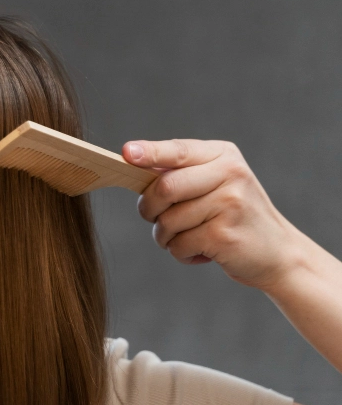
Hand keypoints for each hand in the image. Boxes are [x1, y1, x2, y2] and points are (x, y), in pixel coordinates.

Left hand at [122, 139, 303, 289]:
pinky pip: (178, 245)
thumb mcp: (216, 184)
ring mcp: (230, 203)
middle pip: (164, 188)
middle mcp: (230, 173)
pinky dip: (181, 254)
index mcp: (223, 155)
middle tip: (155, 219)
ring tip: (190, 237)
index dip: (149, 153)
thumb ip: (181, 173)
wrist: (277, 252)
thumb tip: (132, 161)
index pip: (178, 150)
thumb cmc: (232, 216)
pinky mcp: (224, 234)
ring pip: (167, 221)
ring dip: (166, 237)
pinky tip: (203, 251)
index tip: (126, 153)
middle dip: (148, 209)